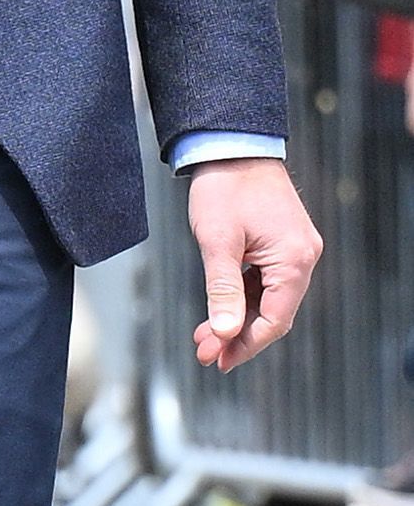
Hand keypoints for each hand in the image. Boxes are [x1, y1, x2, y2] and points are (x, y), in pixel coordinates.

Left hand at [188, 159, 321, 373]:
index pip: (275, 320)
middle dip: (237, 336)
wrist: (232, 146)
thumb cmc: (224, 188)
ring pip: (267, 301)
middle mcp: (303, 258)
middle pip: (273, 314)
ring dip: (236, 319)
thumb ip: (221, 289)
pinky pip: (265, 283)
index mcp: (294, 260)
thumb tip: (224, 332)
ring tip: (203, 336)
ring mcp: (295, 251)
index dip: (245, 345)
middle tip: (204, 353)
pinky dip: (241, 299)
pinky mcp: (282, 245)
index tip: (217, 360)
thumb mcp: (217, 242)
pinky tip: (217, 310)